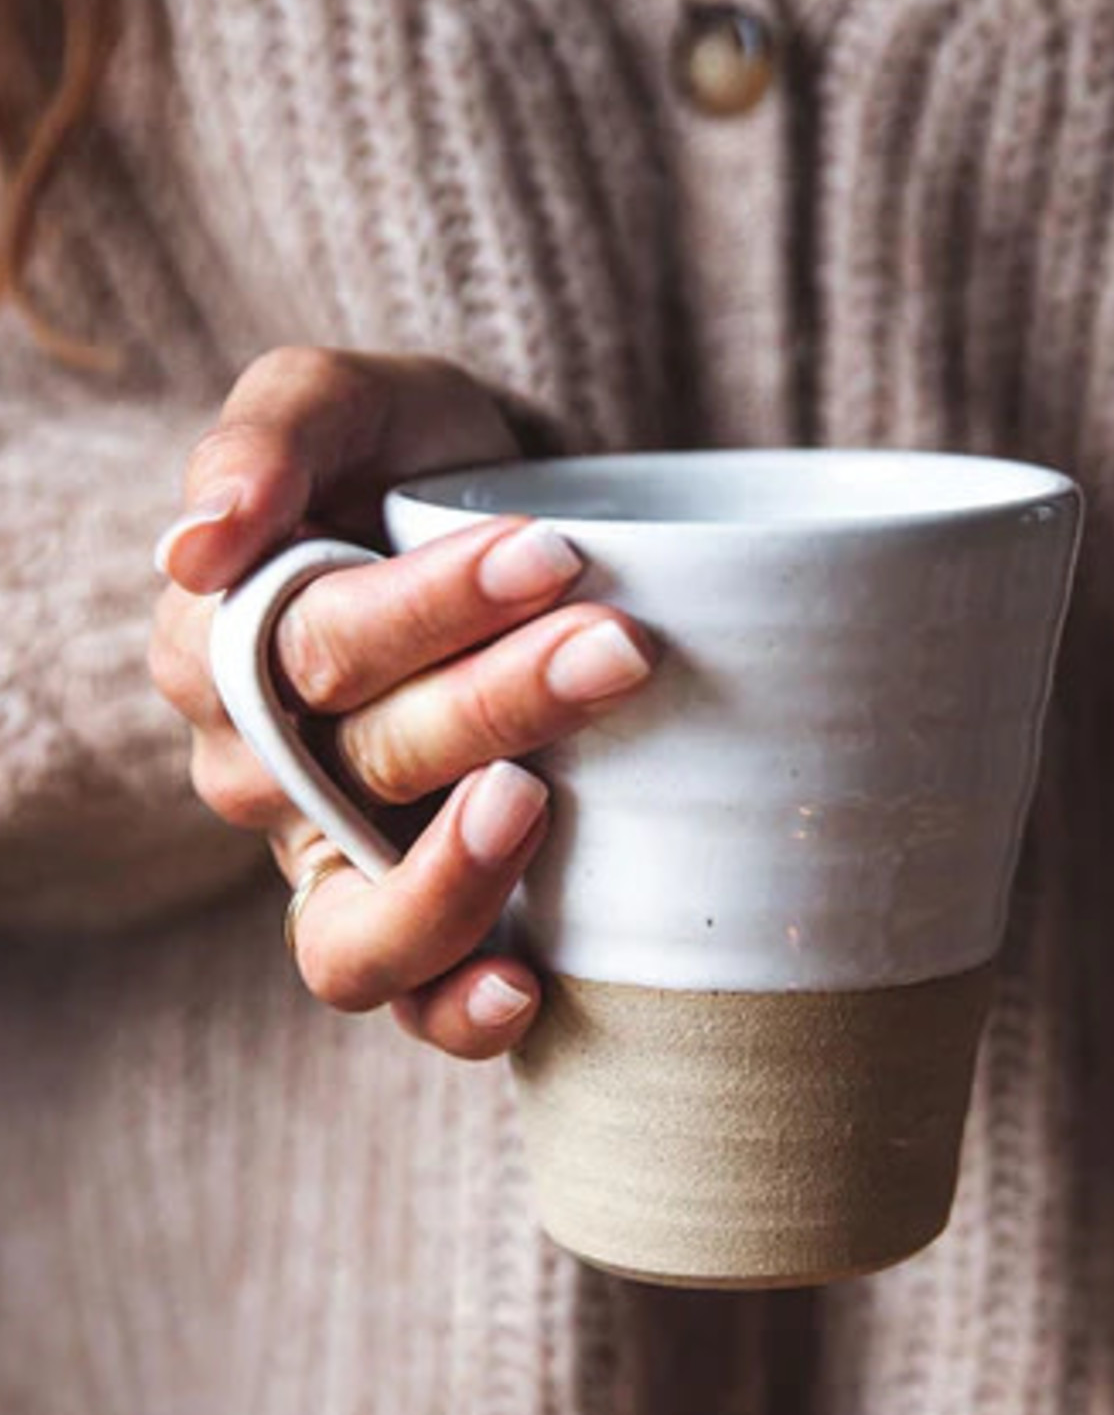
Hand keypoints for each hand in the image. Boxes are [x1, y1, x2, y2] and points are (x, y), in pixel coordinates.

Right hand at [148, 347, 655, 1058]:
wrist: (521, 529)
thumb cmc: (422, 462)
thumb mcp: (351, 402)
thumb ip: (269, 437)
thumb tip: (193, 547)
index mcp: (219, 649)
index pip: (312, 645)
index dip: (430, 608)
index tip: (552, 550)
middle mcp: (261, 776)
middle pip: (366, 760)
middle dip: (500, 701)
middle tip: (620, 647)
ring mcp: (331, 866)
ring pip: (363, 918)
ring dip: (461, 872)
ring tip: (543, 802)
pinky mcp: (413, 928)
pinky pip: (406, 1002)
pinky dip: (453, 1011)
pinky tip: (521, 989)